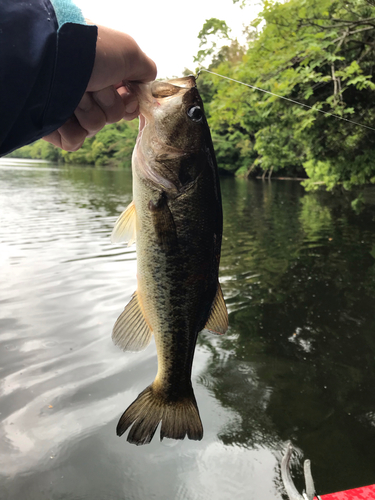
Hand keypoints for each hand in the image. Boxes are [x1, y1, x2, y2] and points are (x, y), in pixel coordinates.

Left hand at [43, 25, 156, 150]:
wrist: (54, 59)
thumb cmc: (93, 52)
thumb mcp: (129, 53)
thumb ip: (145, 69)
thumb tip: (146, 84)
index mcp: (103, 76)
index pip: (126, 103)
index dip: (129, 102)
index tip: (125, 93)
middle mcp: (86, 91)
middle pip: (112, 116)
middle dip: (107, 103)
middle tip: (94, 85)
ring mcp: (69, 109)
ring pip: (94, 128)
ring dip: (88, 111)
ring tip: (74, 93)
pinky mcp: (55, 126)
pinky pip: (75, 141)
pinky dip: (71, 130)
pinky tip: (62, 112)